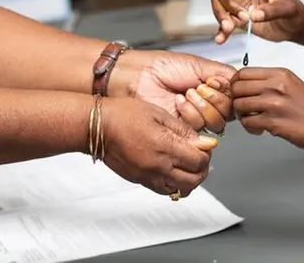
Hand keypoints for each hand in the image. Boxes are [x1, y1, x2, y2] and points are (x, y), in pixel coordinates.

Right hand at [101, 97, 217, 196]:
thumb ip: (183, 131)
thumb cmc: (124, 115)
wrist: (97, 127)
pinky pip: (165, 191)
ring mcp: (148, 176)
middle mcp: (158, 166)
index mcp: (165, 147)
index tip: (205, 145)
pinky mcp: (140, 181)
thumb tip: (205, 142)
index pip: (199, 161)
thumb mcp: (159, 114)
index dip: (206, 153)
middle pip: (194, 180)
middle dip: (202, 169)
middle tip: (200, 156)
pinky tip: (173, 171)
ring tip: (188, 165)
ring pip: (181, 190)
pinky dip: (174, 185)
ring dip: (190, 180)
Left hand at [109, 50, 235, 131]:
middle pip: (230, 112)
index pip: (235, 97)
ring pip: (218, 122)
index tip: (215, 80)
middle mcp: (207, 103)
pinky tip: (178, 102)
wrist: (140, 76)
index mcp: (212, 88)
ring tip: (187, 94)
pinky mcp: (184, 129)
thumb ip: (225, 74)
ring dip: (203, 106)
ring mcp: (197, 117)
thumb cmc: (164, 67)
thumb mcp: (200, 65)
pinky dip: (190, 112)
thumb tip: (242, 84)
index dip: (228, 91)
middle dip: (216, 98)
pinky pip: (199, 127)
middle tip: (199, 86)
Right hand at [212, 0, 303, 43]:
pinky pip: (224, 23)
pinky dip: (221, 31)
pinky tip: (221, 39)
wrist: (295, 28)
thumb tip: (254, 15)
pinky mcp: (237, 20)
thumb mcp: (289, 9)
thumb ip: (273, 10)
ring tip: (230, 29)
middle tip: (242, 18)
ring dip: (221, 17)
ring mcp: (239, 5)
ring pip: (219, 6)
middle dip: (226, 4)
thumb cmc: (295, 12)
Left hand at [231, 67, 303, 163]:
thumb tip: (247, 86)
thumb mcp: (293, 85)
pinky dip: (249, 128)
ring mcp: (273, 103)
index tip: (239, 93)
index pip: (243, 72)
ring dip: (241, 115)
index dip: (236, 84)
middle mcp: (275, 85)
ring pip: (239, 105)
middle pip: (237, 87)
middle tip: (243, 109)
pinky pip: (247, 123)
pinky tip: (259, 130)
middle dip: (236, 99)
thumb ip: (271, 82)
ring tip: (252, 120)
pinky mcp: (273, 122)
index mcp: (280, 74)